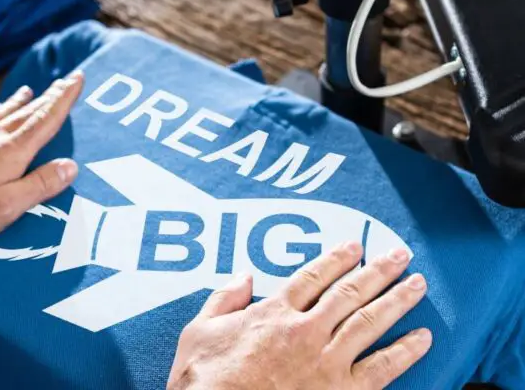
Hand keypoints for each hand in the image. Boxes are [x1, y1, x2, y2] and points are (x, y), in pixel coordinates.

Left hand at [0, 72, 83, 245]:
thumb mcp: (8, 206)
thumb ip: (40, 184)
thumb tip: (70, 166)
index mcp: (11, 150)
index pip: (45, 119)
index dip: (63, 98)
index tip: (77, 79)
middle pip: (27, 110)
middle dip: (48, 96)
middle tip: (64, 81)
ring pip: (3, 111)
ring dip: (21, 101)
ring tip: (30, 91)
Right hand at [168, 243, 430, 389]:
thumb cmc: (205, 380)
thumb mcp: (199, 331)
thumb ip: (223, 300)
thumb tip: (243, 277)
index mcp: (273, 313)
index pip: (312, 278)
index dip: (336, 259)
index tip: (354, 247)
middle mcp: (306, 330)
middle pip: (349, 293)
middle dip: (378, 271)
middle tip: (400, 256)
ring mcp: (327, 361)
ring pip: (370, 322)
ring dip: (397, 300)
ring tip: (418, 285)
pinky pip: (382, 367)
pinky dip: (405, 351)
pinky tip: (423, 338)